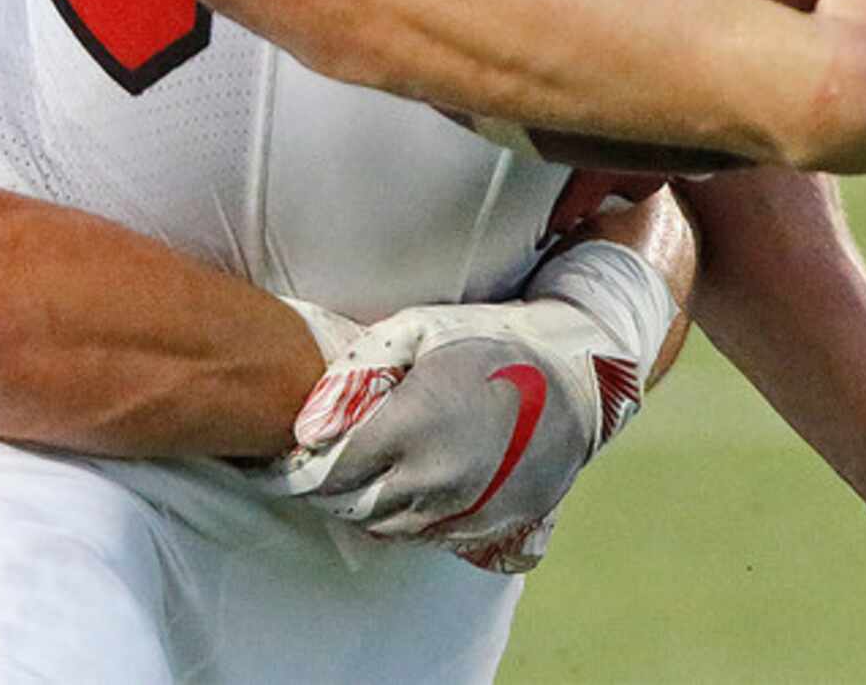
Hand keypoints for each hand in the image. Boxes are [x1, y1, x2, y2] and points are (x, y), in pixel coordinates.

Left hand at [252, 238, 677, 572]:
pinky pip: (430, 536)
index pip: (330, 472)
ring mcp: (467, 508)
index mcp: (410, 431)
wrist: (580, 373)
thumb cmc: (491, 338)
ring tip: (350, 478)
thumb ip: (358, 373)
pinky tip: (400, 489)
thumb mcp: (419, 329)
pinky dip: (406, 519)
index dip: (300, 468)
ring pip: (389, 527)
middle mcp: (435, 480)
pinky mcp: (494, 524)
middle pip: (353, 506)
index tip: (285, 457)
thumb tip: (307, 427)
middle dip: (325, 490)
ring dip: (363, 507)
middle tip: (309, 468)